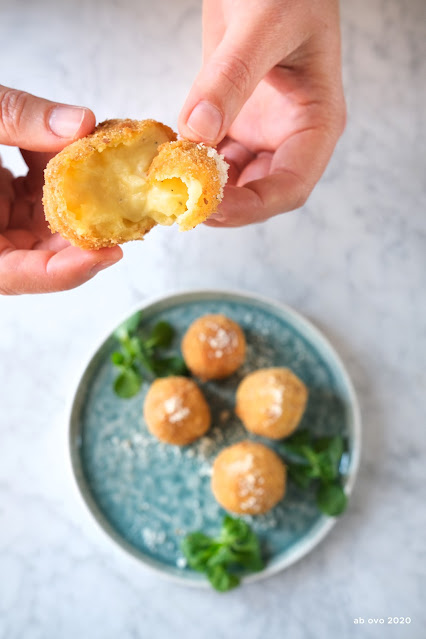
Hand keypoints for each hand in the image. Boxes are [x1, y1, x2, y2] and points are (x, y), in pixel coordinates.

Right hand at [0, 86, 121, 294]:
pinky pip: (42, 193)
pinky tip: (77, 145)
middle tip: (127, 210)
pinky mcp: (4, 196)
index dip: (63, 272)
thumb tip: (79, 123)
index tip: (107, 255)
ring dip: (79, 196)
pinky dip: (62, 171)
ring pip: (48, 221)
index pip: (15, 275)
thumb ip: (12, 118)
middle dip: (86, 231)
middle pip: (42, 253)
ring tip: (104, 165)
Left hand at [178, 0, 345, 226]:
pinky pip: (208, 151)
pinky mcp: (229, 116)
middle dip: (221, 204)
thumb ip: (230, 79)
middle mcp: (287, 134)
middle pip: (258, 192)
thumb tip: (198, 131)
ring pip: (229, 177)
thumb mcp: (264, 25)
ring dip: (198, 186)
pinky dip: (186, 159)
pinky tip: (164, 157)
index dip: (252, 207)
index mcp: (315, 123)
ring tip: (166, 186)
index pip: (290, 186)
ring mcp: (257, 128)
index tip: (211, 207)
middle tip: (179, 203)